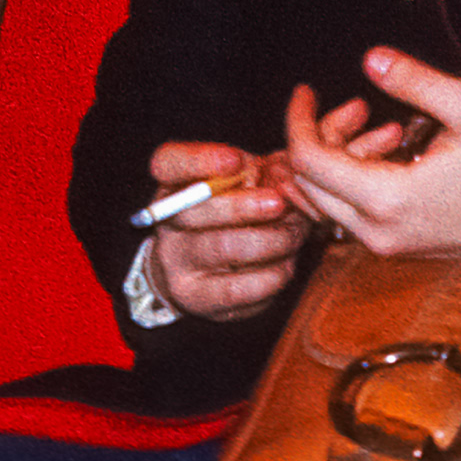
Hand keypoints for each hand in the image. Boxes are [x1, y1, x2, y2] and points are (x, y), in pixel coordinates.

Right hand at [134, 135, 318, 321]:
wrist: (207, 265)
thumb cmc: (235, 211)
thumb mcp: (243, 180)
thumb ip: (263, 168)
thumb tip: (287, 173)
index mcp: (173, 182)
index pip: (168, 163)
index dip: (200, 160)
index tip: (236, 160)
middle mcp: (166, 224)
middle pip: (192, 212)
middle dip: (244, 206)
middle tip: (280, 204)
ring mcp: (178, 265)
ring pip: (224, 249)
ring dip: (271, 239)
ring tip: (294, 233)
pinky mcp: (200, 300)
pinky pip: (242, 289)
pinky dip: (274, 273)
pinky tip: (286, 262)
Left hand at [281, 49, 460, 302]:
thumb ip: (416, 81)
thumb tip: (371, 59)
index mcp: (387, 200)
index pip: (307, 160)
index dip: (297, 119)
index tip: (306, 90)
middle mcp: (376, 232)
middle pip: (309, 182)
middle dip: (322, 135)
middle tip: (359, 106)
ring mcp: (385, 245)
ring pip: (327, 198)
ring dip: (342, 156)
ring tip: (388, 125)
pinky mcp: (395, 247)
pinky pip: (351, 211)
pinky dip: (358, 176)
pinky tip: (396, 149)